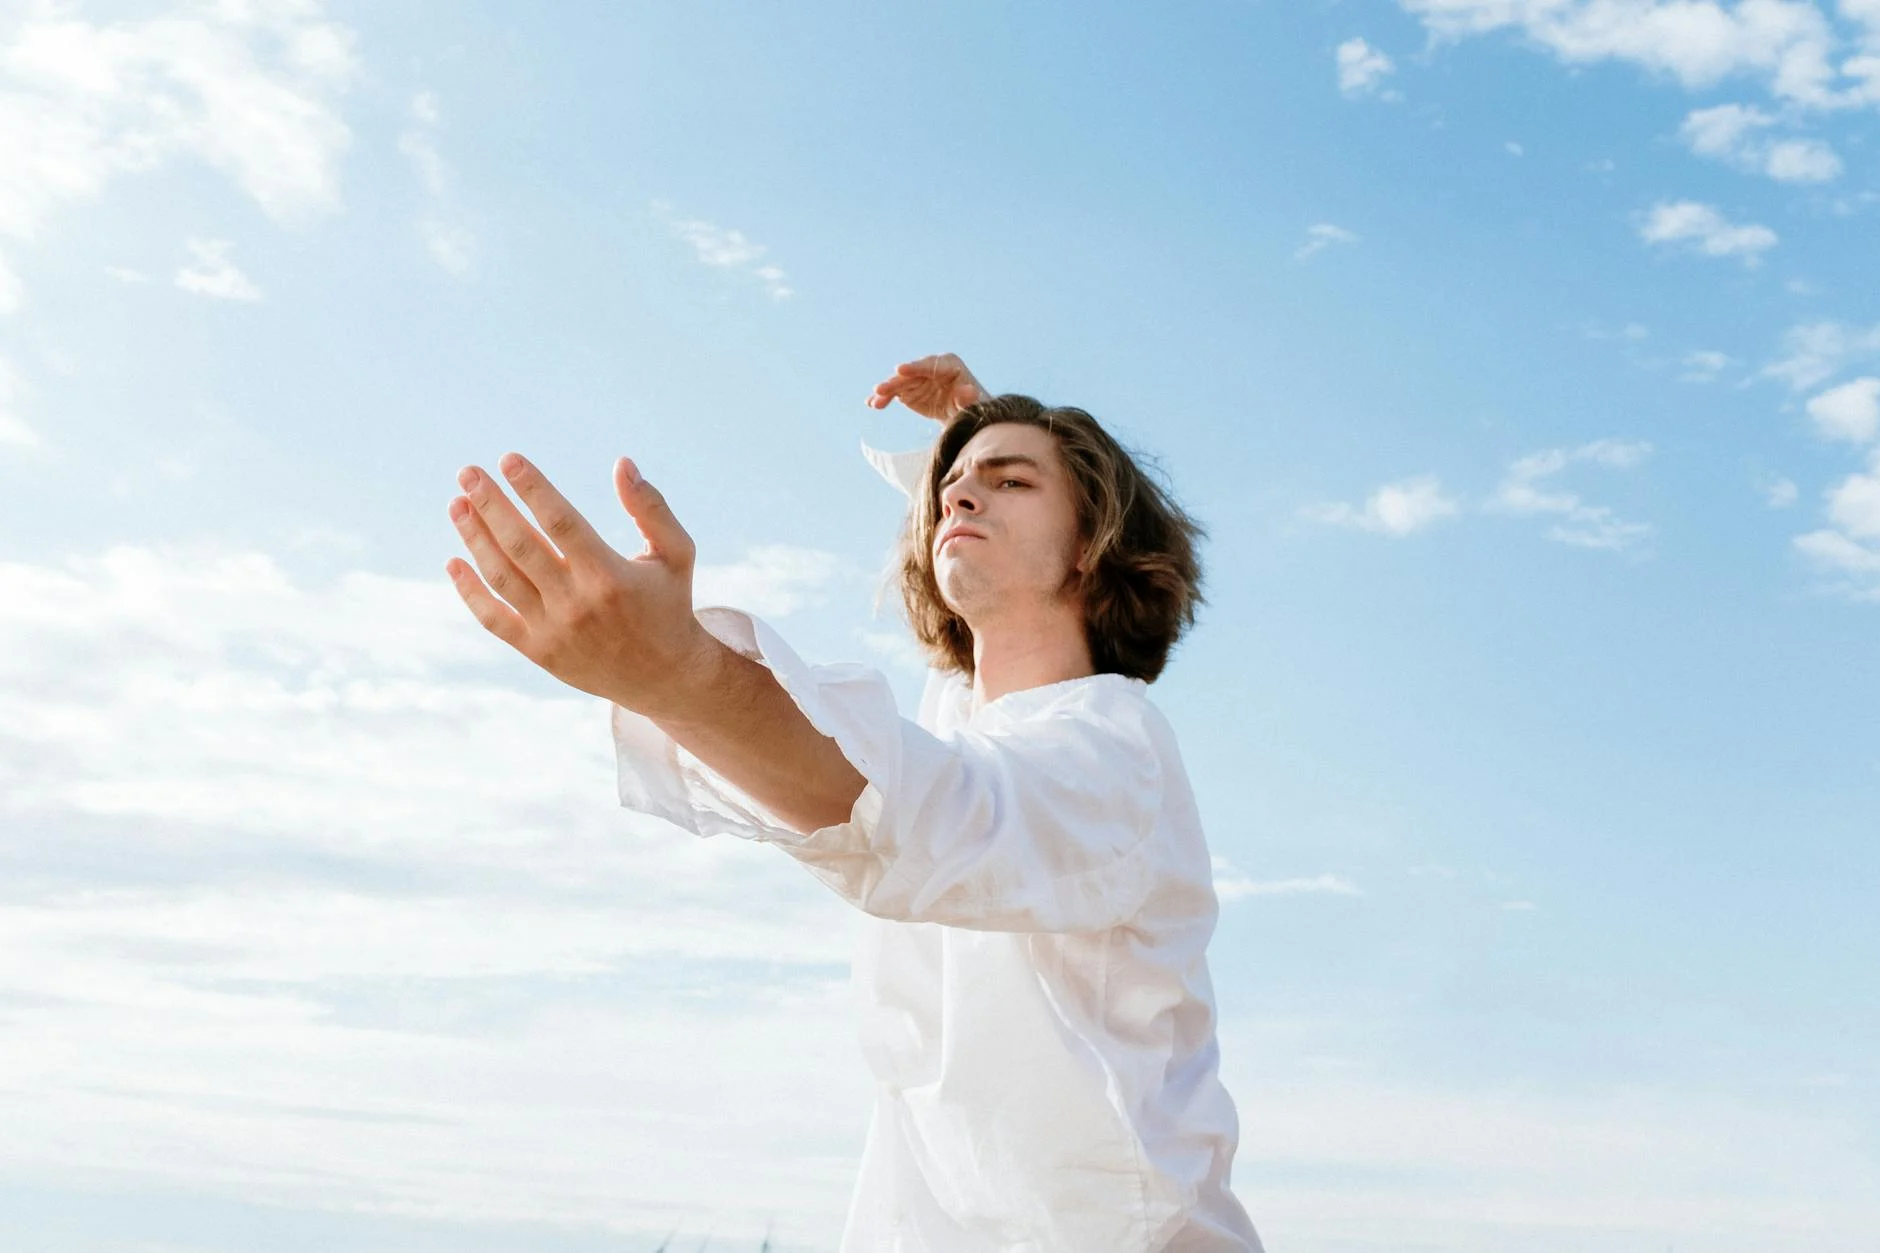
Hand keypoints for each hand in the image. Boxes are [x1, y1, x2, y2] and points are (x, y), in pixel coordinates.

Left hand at [445, 453, 713, 716]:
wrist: (663, 676)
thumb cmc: (668, 603)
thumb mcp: (676, 553)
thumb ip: (651, 508)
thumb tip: (622, 464)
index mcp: (610, 575)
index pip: (561, 521)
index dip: (532, 488)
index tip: (508, 459)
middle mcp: (578, 603)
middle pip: (522, 545)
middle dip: (490, 504)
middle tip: (467, 472)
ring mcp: (554, 630)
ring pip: (502, 577)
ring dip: (474, 538)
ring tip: (457, 505)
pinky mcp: (539, 652)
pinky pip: (494, 619)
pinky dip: (469, 591)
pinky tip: (454, 561)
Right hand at [865, 352, 987, 421]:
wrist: (962, 413)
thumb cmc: (971, 406)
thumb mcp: (972, 404)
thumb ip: (968, 398)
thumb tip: (969, 392)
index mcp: (948, 364)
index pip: (930, 365)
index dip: (914, 367)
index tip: (900, 369)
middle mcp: (929, 367)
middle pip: (910, 374)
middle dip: (895, 382)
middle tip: (880, 389)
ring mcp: (917, 378)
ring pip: (898, 383)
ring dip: (885, 392)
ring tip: (874, 402)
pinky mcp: (908, 390)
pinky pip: (893, 393)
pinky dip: (883, 398)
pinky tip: (872, 404)